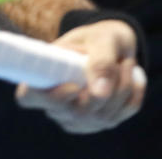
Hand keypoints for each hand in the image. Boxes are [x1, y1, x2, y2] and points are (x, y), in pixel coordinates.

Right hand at [14, 19, 146, 133]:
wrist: (115, 46)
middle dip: (106, 88)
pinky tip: (131, 78)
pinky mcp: (98, 123)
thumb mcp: (103, 39)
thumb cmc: (100, 37)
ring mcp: (76, 117)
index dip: (48, 97)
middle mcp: (55, 102)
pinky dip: (132, 95)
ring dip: (122, 87)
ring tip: (125, 63)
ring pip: (102, 116)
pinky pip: (120, 116)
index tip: (74, 86)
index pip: (28, 97)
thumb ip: (100, 61)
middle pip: (75, 112)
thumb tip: (99, 94)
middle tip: (119, 62)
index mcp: (44, 74)